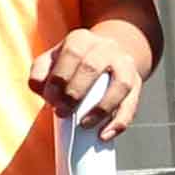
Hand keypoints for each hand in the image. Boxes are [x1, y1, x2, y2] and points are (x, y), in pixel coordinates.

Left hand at [34, 16, 153, 140]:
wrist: (106, 54)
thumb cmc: (73, 63)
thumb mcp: (52, 60)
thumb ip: (40, 72)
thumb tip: (38, 87)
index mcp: (81, 39)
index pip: (70, 54)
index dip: (59, 79)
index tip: (50, 100)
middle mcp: (106, 48)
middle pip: (92, 67)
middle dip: (75, 93)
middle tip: (63, 112)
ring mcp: (125, 64)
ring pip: (120, 85)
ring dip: (101, 108)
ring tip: (84, 125)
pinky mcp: (136, 82)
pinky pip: (132, 104)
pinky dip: (119, 122)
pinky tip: (105, 135)